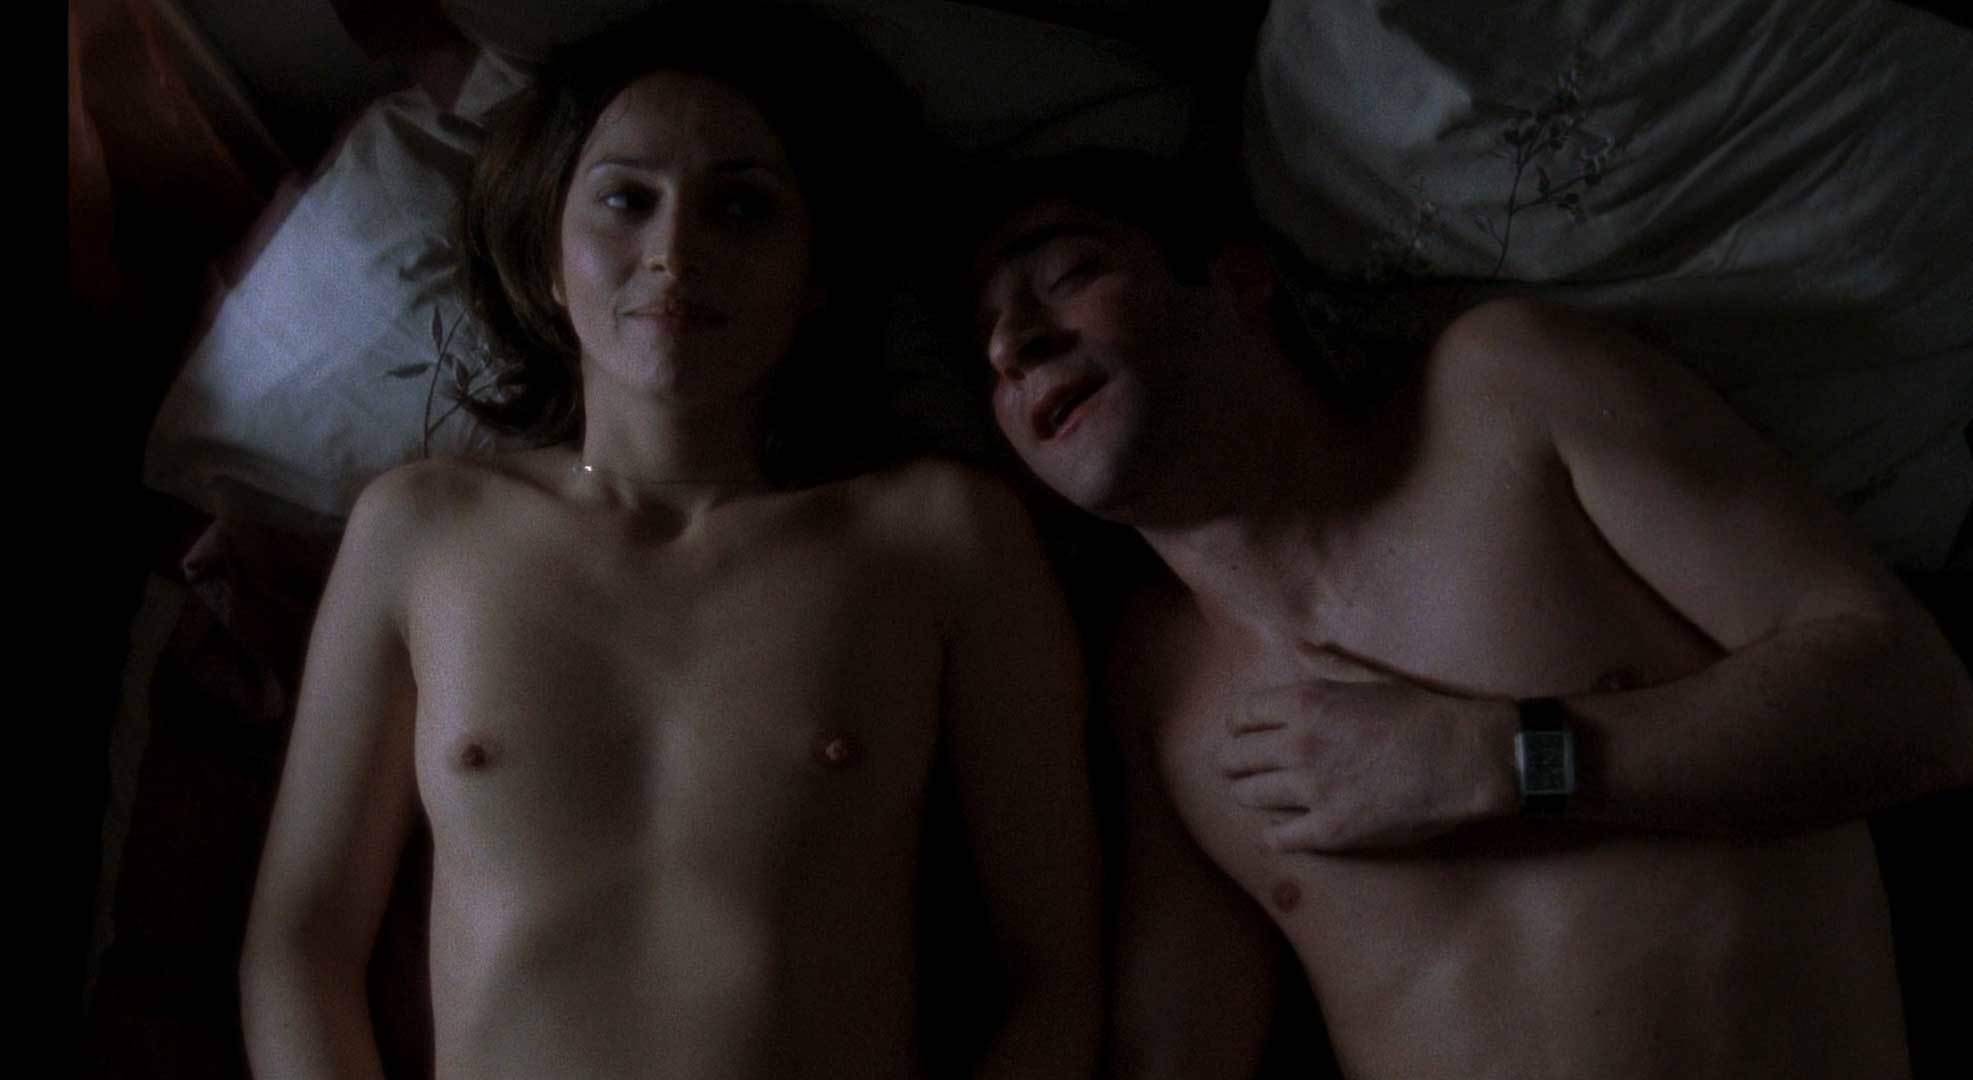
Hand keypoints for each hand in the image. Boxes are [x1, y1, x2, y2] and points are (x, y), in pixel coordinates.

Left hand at [1217, 646, 1517, 851]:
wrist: (1464, 757)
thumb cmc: (1421, 713)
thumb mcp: (1368, 677)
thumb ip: (1325, 666)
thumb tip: (1297, 647)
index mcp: (1304, 702)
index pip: (1239, 716)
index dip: (1239, 727)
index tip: (1247, 735)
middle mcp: (1298, 744)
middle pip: (1231, 758)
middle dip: (1236, 763)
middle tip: (1248, 770)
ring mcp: (1312, 789)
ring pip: (1246, 797)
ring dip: (1252, 796)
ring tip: (1266, 796)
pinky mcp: (1330, 830)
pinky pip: (1275, 838)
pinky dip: (1275, 834)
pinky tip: (1286, 828)